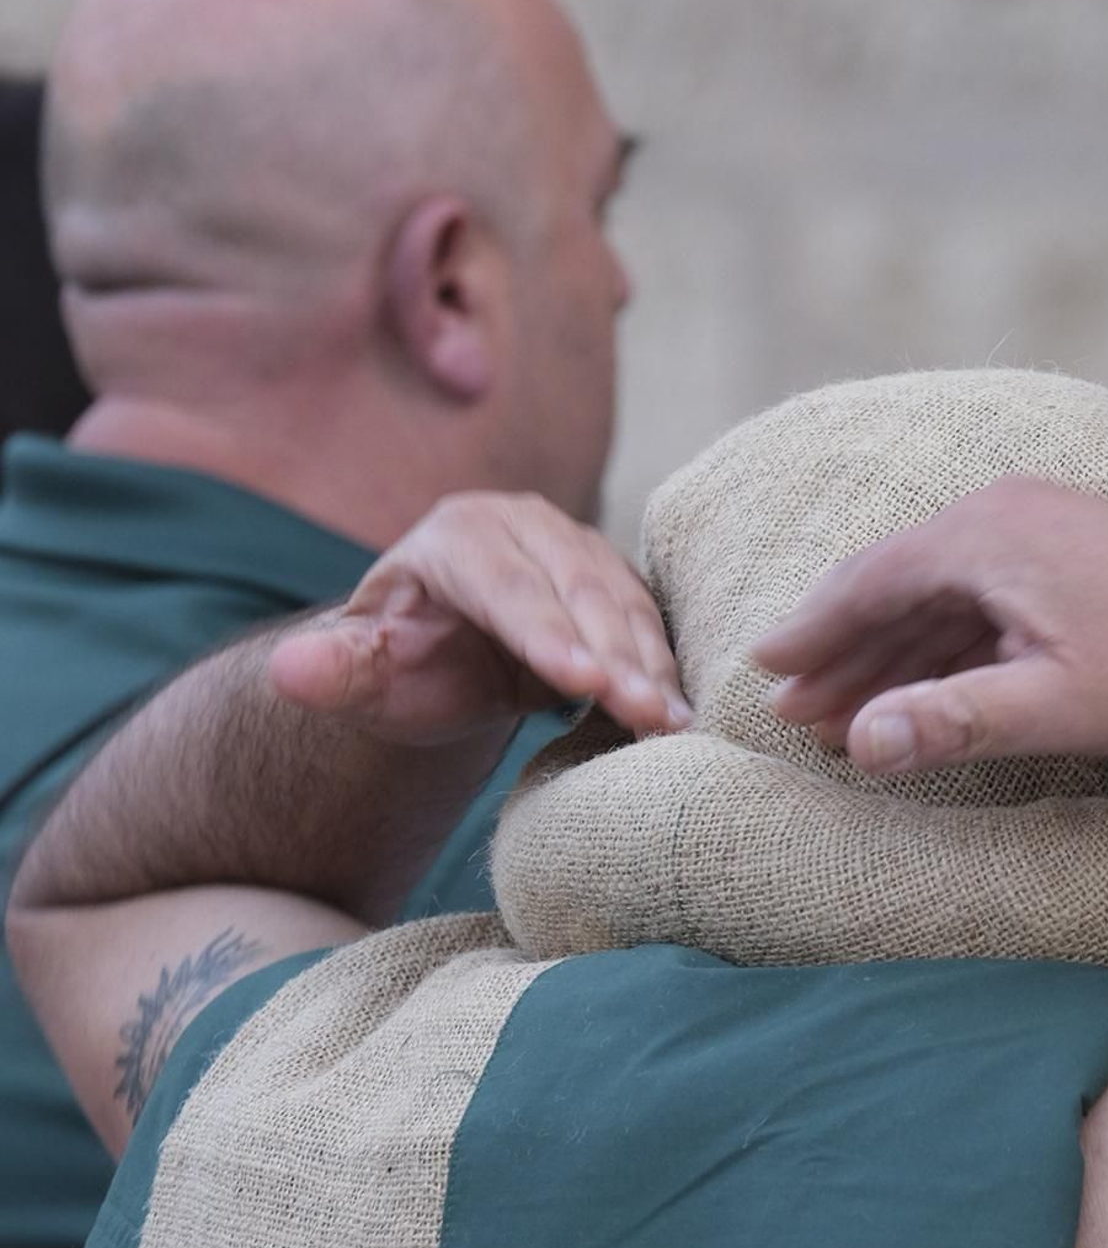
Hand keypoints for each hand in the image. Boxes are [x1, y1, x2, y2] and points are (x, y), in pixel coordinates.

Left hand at [269, 492, 691, 745]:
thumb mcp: (360, 675)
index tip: (579, 682)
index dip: (543, 632)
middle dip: (613, 654)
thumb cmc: (399, 667)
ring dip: (649, 662)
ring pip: (619, 600)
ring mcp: (573, 546)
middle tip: (644, 714)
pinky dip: (663, 665)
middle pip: (574, 587)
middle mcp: (520, 525)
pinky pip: (645, 617)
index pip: (503, 584)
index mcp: (453, 536)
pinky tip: (678, 714)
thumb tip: (290, 671)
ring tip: (669, 723)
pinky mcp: (611, 577)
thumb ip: (331, 672)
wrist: (441, 656)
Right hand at [752, 478, 1107, 773]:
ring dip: (894, 654)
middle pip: (897, 585)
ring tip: (851, 713)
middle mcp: (1005, 513)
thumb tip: (861, 743)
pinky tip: (932, 688)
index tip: (761, 669)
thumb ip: (951, 721)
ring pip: (943, 595)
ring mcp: (1044, 528)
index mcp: (985, 536)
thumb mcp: (1053, 705)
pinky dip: (949, 644)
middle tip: (793, 711)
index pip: (868, 582)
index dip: (810, 631)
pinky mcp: (1078, 553)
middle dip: (843, 653)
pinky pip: (986, 596)